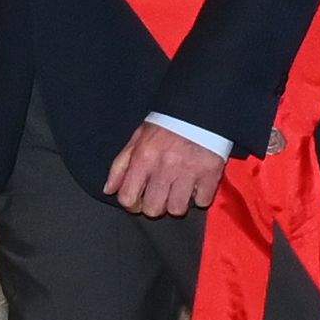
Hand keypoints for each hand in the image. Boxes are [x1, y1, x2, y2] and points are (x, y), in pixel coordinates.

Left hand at [104, 121, 229, 217]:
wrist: (199, 110)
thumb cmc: (165, 126)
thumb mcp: (137, 139)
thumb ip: (120, 165)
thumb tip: (109, 190)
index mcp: (143, 158)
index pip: (128, 197)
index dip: (131, 205)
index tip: (139, 201)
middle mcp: (165, 167)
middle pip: (153, 209)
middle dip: (155, 206)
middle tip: (161, 196)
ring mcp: (189, 172)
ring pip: (177, 209)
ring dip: (177, 204)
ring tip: (179, 192)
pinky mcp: (211, 173)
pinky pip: (203, 201)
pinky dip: (200, 197)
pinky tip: (196, 187)